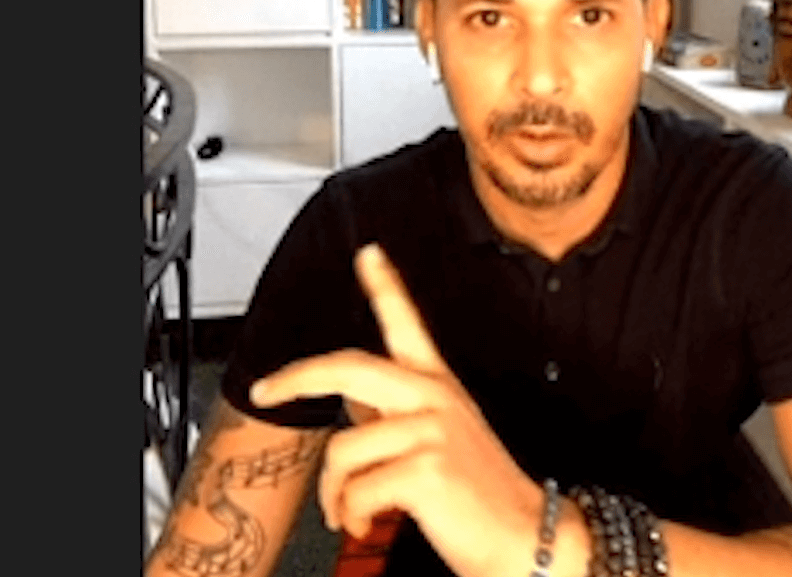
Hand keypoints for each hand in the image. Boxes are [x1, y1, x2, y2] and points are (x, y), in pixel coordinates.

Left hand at [250, 243, 543, 576]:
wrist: (527, 537)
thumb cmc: (480, 495)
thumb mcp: (442, 438)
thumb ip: (397, 414)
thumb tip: (352, 408)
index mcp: (439, 386)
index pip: (409, 324)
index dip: (387, 285)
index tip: (368, 254)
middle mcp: (434, 398)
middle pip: (347, 369)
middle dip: (293, 379)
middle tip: (265, 391)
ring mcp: (430, 430)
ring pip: (341, 450)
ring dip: (334, 493)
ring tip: (351, 511)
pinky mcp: (425, 469)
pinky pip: (355, 491)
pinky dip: (350, 516)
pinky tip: (366, 522)